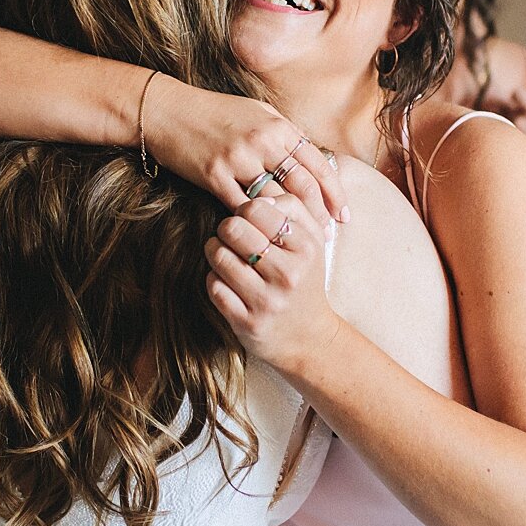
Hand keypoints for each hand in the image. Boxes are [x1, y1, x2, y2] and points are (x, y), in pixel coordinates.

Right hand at [143, 77, 347, 220]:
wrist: (168, 110)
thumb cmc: (213, 111)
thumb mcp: (256, 112)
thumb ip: (283, 134)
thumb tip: (308, 157)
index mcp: (278, 126)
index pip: (318, 164)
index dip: (335, 193)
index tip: (343, 214)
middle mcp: (263, 142)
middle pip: (303, 185)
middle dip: (320, 213)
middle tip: (328, 235)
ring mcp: (238, 159)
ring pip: (274, 199)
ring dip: (289, 223)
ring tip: (298, 241)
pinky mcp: (214, 176)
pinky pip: (241, 206)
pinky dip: (254, 222)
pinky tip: (262, 237)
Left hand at [203, 192, 340, 378]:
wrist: (309, 339)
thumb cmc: (304, 281)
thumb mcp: (312, 245)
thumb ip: (294, 210)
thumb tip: (262, 186)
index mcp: (307, 248)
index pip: (258, 208)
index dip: (245, 209)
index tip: (248, 219)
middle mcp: (289, 274)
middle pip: (234, 228)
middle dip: (226, 229)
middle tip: (231, 236)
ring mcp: (267, 300)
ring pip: (220, 256)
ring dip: (215, 253)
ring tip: (224, 256)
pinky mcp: (247, 322)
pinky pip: (213, 286)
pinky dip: (214, 280)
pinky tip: (226, 281)